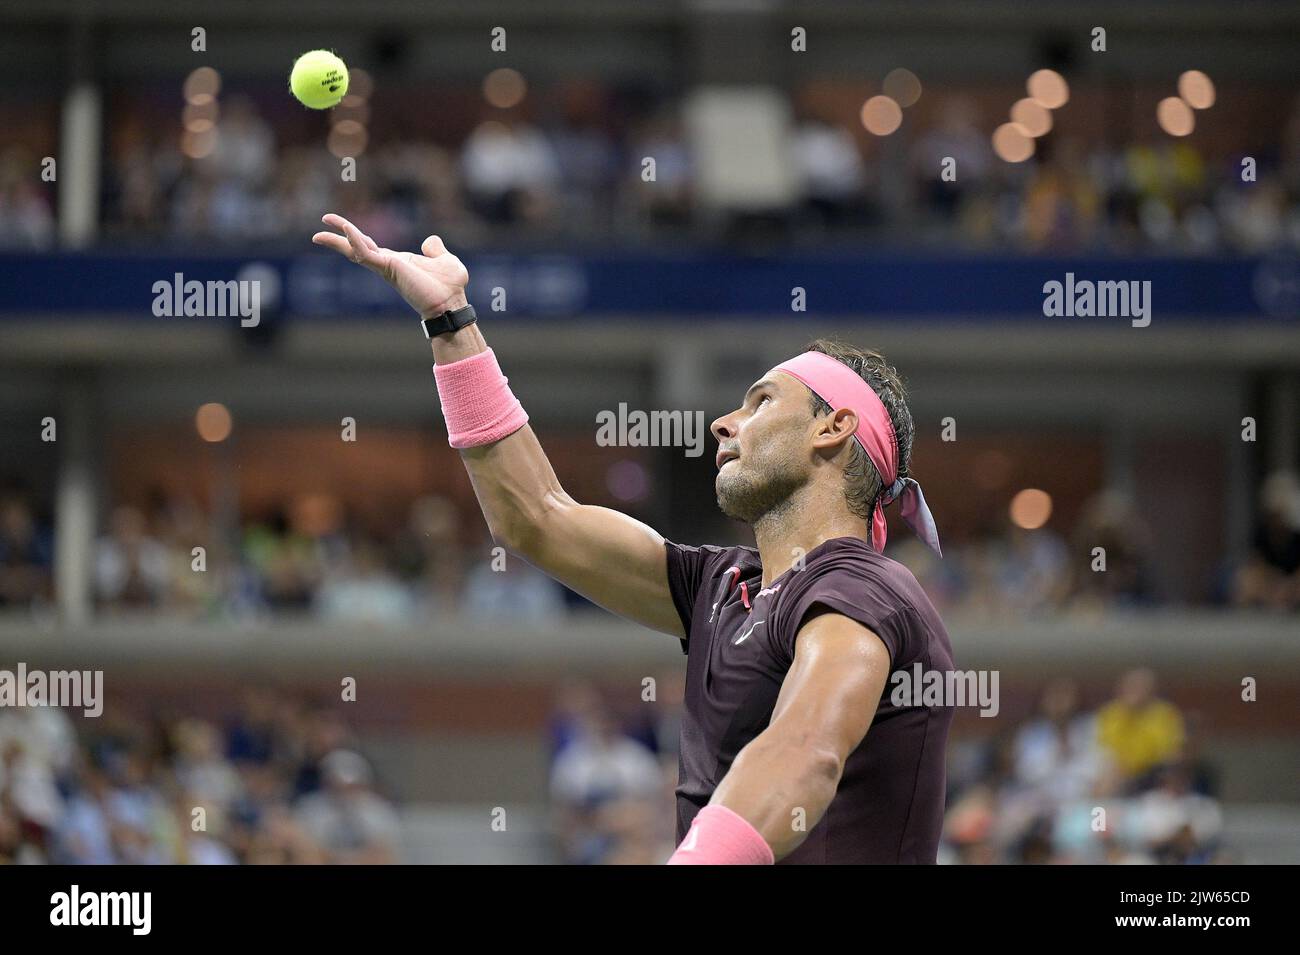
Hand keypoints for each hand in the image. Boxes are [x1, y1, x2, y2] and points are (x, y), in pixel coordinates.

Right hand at [311, 213, 469, 317]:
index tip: (342, 227)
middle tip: (321, 227)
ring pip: (356, 251)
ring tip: (318, 234)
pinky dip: (356, 241)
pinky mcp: (388, 268)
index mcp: (397, 262)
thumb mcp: (445, 260)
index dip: (356, 236)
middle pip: (357, 248)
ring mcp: (386, 267)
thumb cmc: (450, 286)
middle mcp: (388, 265)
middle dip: (338, 238)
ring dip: (338, 241)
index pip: (371, 247)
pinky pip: (366, 253)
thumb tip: (430, 242)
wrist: (451, 302)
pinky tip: (347, 230)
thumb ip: (435, 250)